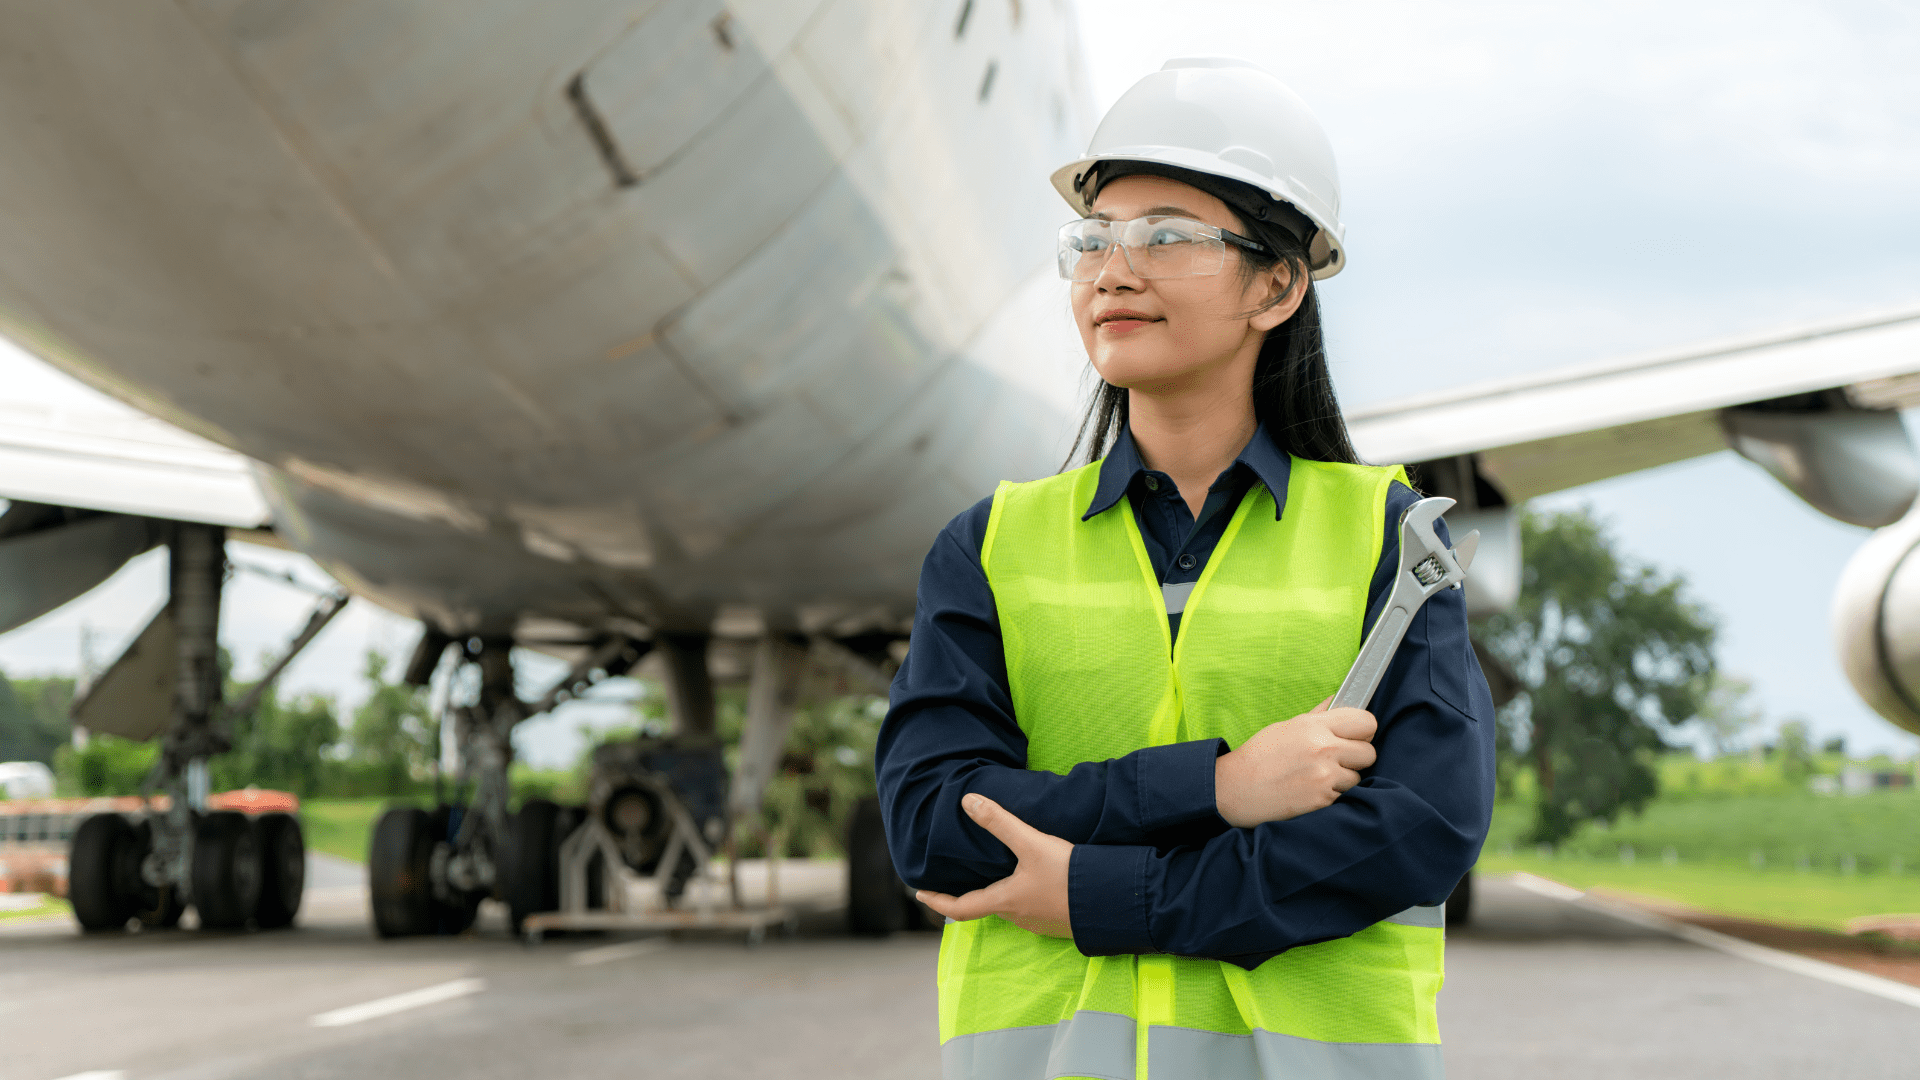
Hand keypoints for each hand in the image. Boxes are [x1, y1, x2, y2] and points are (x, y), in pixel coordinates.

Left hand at [914, 794, 1074, 937]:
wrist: (1112, 901)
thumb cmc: (1068, 875)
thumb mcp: (1032, 843)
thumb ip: (999, 822)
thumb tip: (967, 801)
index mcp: (1005, 901)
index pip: (960, 908)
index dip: (938, 901)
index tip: (920, 894)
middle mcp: (1018, 917)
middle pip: (986, 905)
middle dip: (972, 893)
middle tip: (960, 877)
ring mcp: (1039, 923)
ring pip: (1011, 907)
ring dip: (1000, 893)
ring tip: (998, 872)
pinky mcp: (1058, 922)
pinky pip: (1032, 909)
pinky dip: (1024, 895)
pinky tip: (1034, 880)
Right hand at [1214, 697, 1376, 827]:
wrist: (1234, 789)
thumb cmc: (1259, 757)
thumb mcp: (1287, 727)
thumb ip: (1318, 716)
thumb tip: (1338, 700)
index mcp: (1314, 726)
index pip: (1366, 721)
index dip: (1363, 730)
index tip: (1355, 736)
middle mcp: (1323, 749)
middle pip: (1369, 753)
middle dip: (1357, 758)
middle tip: (1337, 760)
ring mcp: (1324, 776)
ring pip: (1357, 778)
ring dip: (1343, 780)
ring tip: (1316, 779)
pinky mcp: (1322, 801)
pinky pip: (1343, 797)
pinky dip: (1331, 796)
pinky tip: (1309, 792)